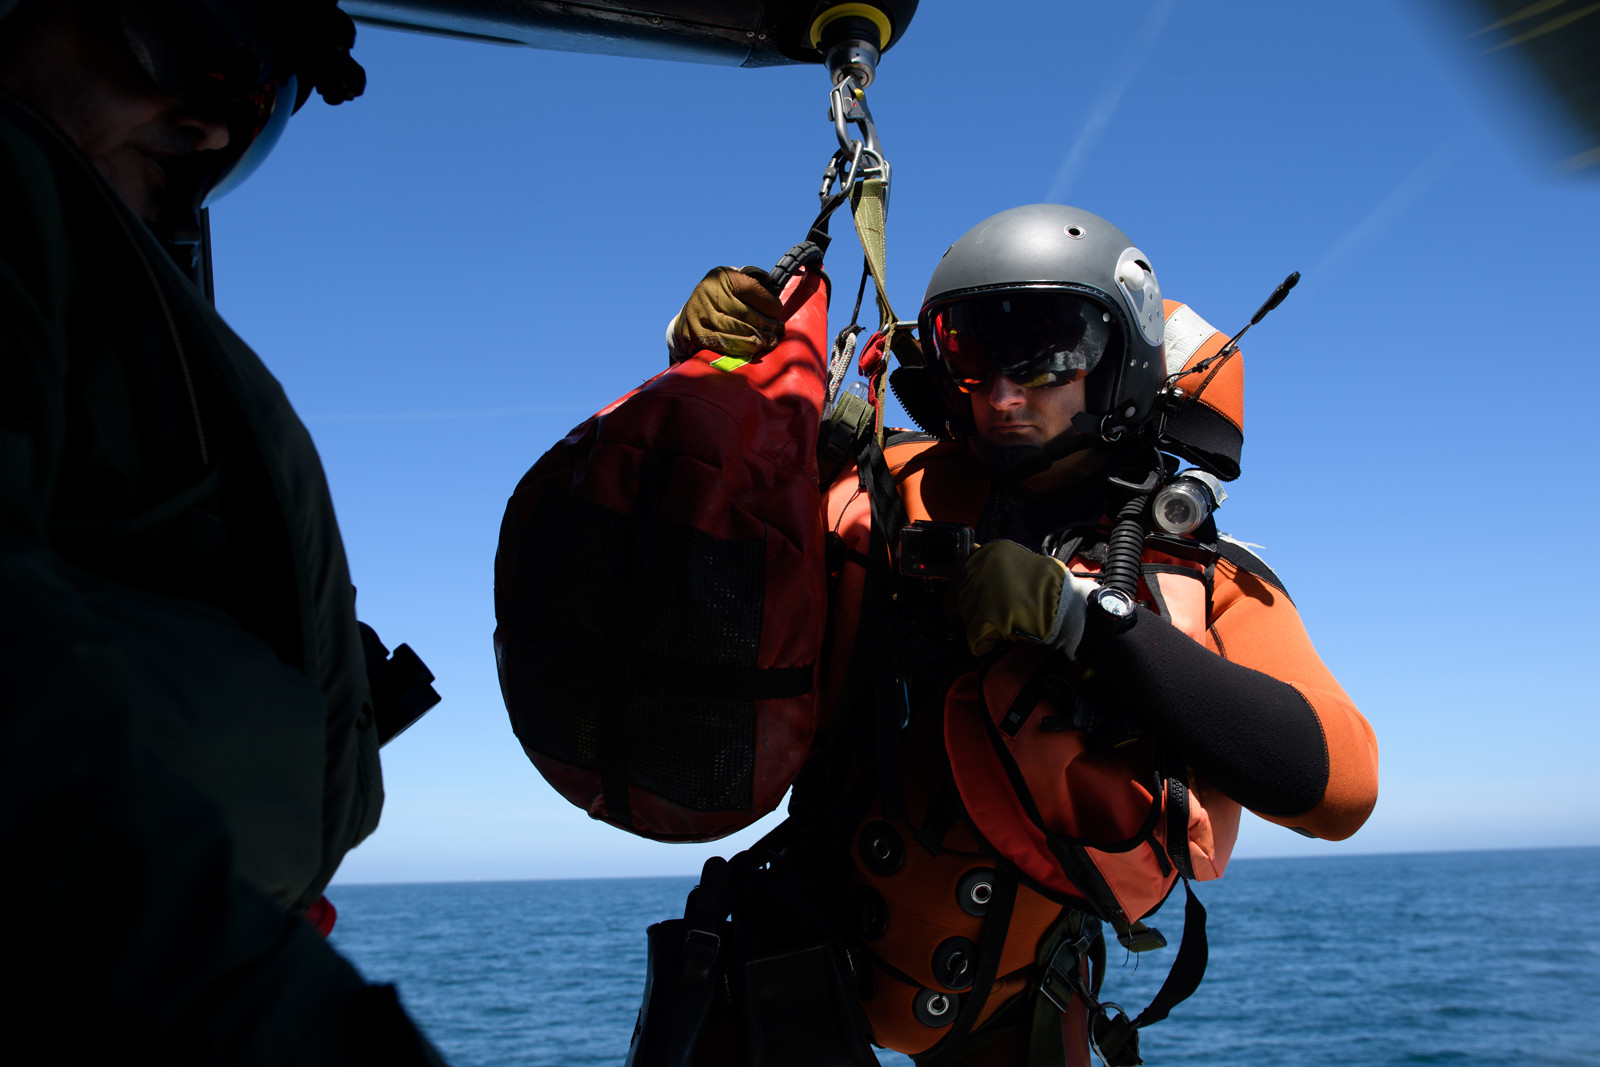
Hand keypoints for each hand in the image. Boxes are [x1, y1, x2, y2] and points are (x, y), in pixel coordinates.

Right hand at [669, 266, 785, 363]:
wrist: (688, 316)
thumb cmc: (721, 298)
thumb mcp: (733, 281)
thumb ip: (752, 279)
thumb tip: (770, 282)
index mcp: (721, 276)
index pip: (752, 289)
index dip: (769, 303)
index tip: (777, 312)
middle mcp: (708, 292)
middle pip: (746, 313)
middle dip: (767, 324)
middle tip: (779, 331)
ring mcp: (700, 314)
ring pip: (737, 330)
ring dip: (759, 339)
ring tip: (771, 341)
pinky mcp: (696, 334)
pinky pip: (725, 344)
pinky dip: (743, 348)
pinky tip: (754, 348)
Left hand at [946, 541, 1099, 657]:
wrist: (1066, 605)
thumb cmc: (1048, 587)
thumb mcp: (1020, 561)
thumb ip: (994, 565)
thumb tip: (971, 558)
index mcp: (991, 551)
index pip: (961, 572)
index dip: (963, 591)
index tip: (964, 602)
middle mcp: (983, 566)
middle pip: (961, 595)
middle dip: (971, 610)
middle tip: (988, 618)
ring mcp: (984, 591)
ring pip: (965, 616)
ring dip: (978, 625)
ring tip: (1001, 626)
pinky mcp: (988, 616)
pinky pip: (974, 636)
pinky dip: (981, 643)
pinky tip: (995, 639)